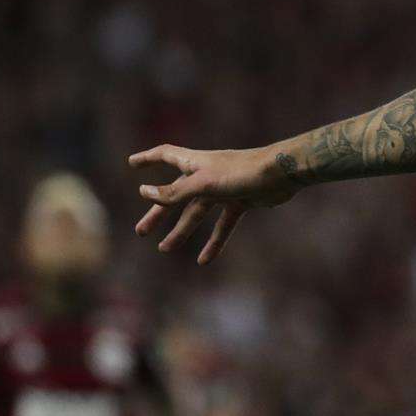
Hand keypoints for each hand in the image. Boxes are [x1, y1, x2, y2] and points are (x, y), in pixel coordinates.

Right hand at [128, 146, 294, 263]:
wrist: (282, 174)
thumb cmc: (242, 173)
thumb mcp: (203, 184)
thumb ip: (174, 192)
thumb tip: (143, 192)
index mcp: (195, 163)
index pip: (165, 155)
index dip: (148, 159)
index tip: (132, 164)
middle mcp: (207, 174)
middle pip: (176, 194)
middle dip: (159, 213)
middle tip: (141, 232)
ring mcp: (224, 189)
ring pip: (197, 213)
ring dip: (182, 231)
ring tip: (165, 249)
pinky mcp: (241, 201)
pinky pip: (223, 224)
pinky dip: (215, 241)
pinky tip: (205, 260)